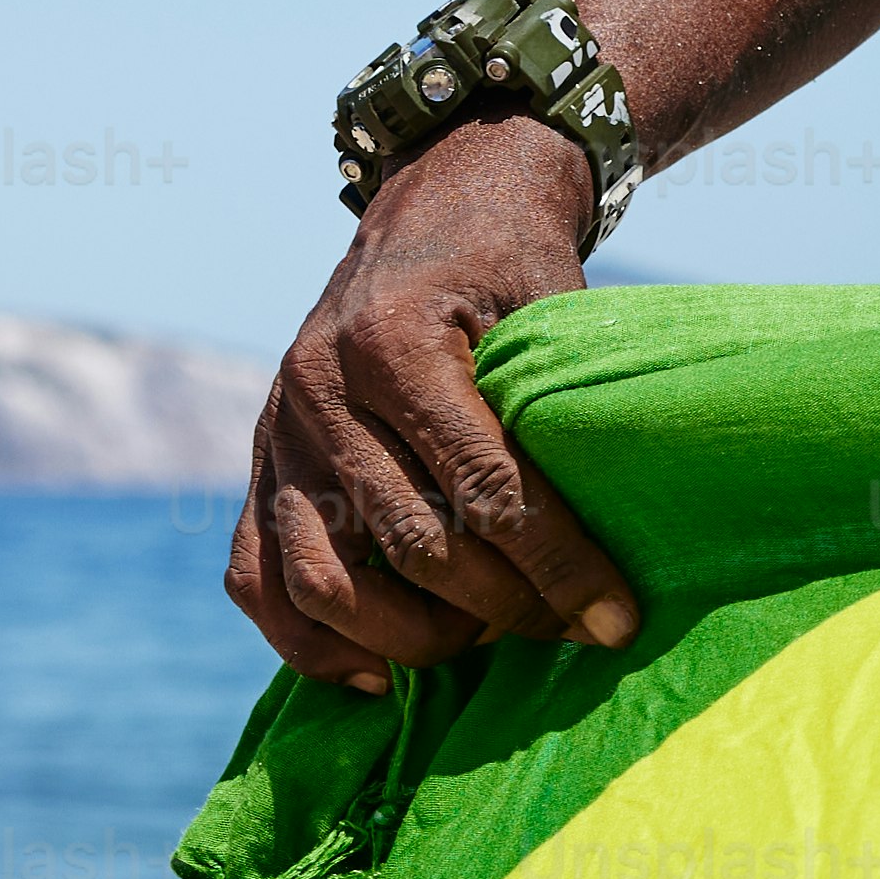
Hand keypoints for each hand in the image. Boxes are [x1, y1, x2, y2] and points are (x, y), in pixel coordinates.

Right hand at [225, 114, 647, 691]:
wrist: (435, 204)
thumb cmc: (509, 259)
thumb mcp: (549, 306)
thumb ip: (564, 413)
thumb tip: (622, 547)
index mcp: (395, 340)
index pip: (486, 487)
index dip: (558, 564)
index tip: (615, 619)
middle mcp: (317, 390)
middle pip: (413, 545)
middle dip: (502, 607)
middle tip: (564, 628)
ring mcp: (275, 433)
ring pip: (325, 581)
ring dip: (411, 638)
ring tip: (480, 644)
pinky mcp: (257, 468)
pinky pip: (257, 581)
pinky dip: (310, 645)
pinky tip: (380, 674)